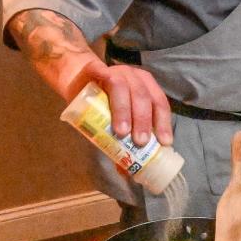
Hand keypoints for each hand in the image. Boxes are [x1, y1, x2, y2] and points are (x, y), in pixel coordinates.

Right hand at [7, 9, 171, 144]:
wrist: (76, 79)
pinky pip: (105, 78)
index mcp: (146, 89)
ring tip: (122, 132)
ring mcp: (118, 71)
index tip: (164, 142)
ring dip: (125, 111)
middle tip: (140, 141)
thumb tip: (128, 172)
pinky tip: (103, 105)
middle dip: (144, 121)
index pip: (160, 105)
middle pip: (145, 98)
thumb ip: (121, 142)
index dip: (163, 123)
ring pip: (126, 89)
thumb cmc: (100, 103)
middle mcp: (136, 77)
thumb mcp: (113, 122)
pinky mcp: (99, 69)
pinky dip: (107, 88)